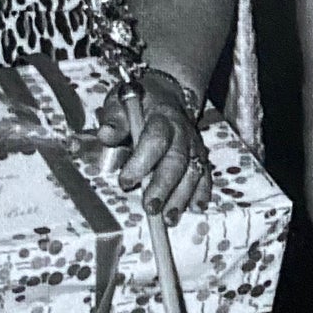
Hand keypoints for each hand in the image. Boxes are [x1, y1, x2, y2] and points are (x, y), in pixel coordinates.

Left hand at [97, 71, 210, 222]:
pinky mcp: (200, 156)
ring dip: (182, 197)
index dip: (142, 162)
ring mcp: (194, 145)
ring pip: (193, 172)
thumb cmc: (138, 102)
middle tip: (151, 208)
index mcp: (161, 117)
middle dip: (164, 187)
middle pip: (177, 161)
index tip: (125, 181)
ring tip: (169, 218)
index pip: (156, 139)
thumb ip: (114, 119)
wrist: (166, 94)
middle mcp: (183, 131)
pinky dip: (202, 192)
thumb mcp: (121, 102)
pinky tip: (195, 208)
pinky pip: (205, 175)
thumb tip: (107, 135)